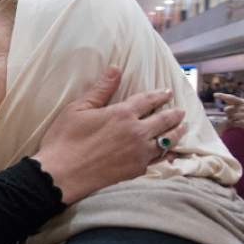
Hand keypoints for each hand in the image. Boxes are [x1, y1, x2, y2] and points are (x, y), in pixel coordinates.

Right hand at [32, 66, 186, 204]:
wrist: (61, 175)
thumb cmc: (64, 140)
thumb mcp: (78, 109)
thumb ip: (100, 90)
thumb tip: (116, 69)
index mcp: (122, 113)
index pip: (148, 100)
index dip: (160, 95)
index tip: (168, 92)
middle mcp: (137, 131)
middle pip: (164, 120)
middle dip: (175, 114)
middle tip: (181, 112)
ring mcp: (139, 152)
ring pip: (167, 140)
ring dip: (177, 133)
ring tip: (182, 129)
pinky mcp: (136, 170)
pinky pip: (159, 160)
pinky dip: (168, 154)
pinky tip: (170, 153)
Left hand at [218, 93, 243, 132]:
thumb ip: (238, 105)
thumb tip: (226, 108)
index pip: (232, 98)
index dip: (223, 96)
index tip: (215, 95)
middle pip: (227, 109)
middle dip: (228, 113)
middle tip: (234, 115)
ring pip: (229, 117)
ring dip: (232, 119)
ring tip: (240, 120)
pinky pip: (233, 123)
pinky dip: (235, 124)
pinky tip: (241, 123)